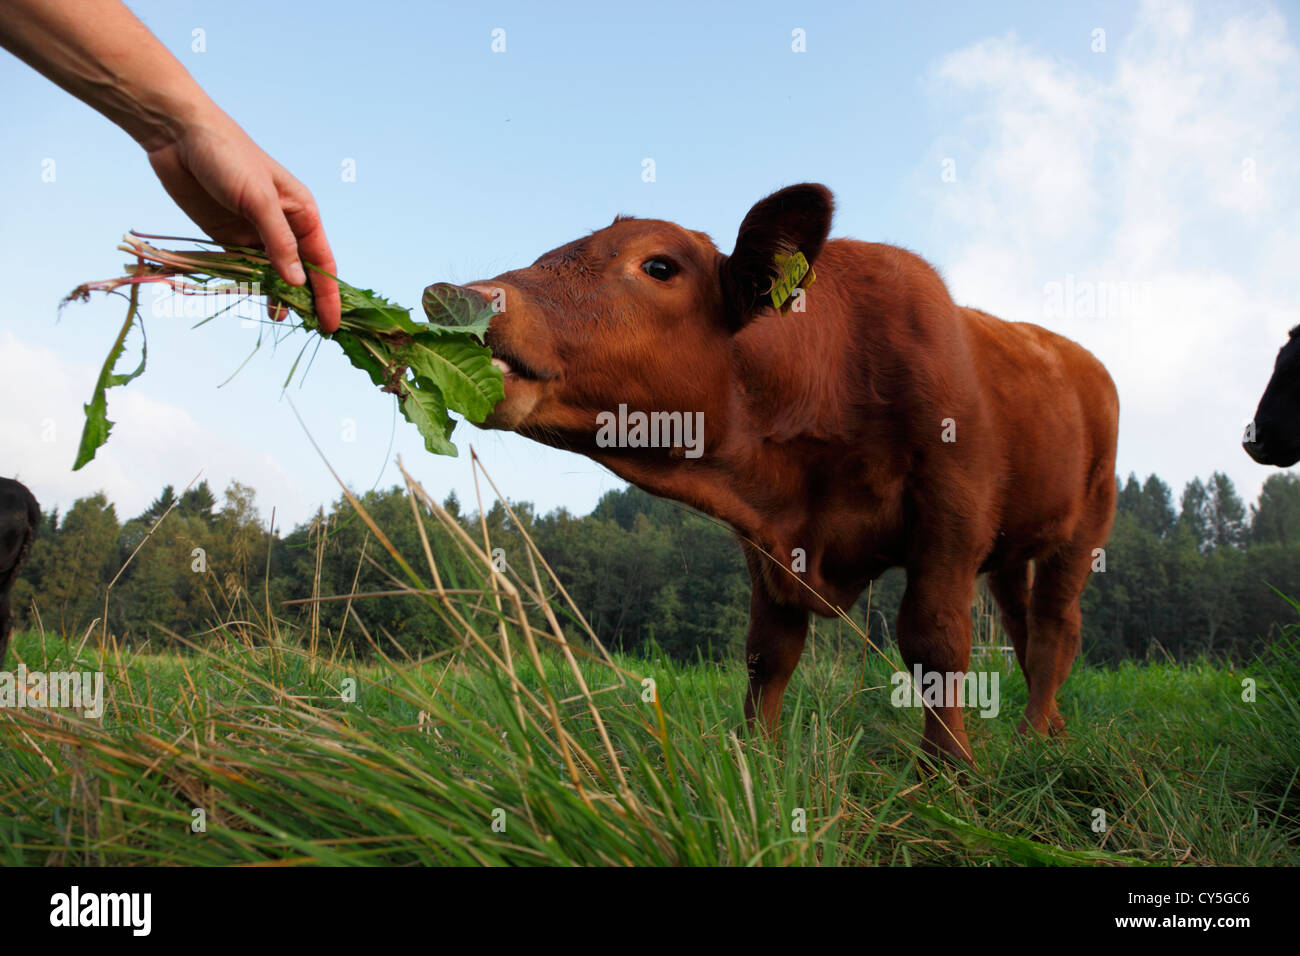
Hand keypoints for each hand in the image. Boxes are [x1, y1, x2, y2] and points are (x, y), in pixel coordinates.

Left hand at [146, 111, 340, 332]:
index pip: (322, 262)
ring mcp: (254, 233)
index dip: (328, 295)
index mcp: (301, 212)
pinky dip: (250, 286)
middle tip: (310, 332)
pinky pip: (244, 269)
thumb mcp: (258, 198)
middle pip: (301, 273)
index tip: (332, 325)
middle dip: (307, 300)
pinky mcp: (227, 237)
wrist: (176, 134)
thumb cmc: (227, 155)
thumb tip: (297, 283)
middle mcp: (283, 225)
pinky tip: (254, 301)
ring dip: (277, 297)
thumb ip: (279, 242)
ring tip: (279, 320)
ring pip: (273, 274)